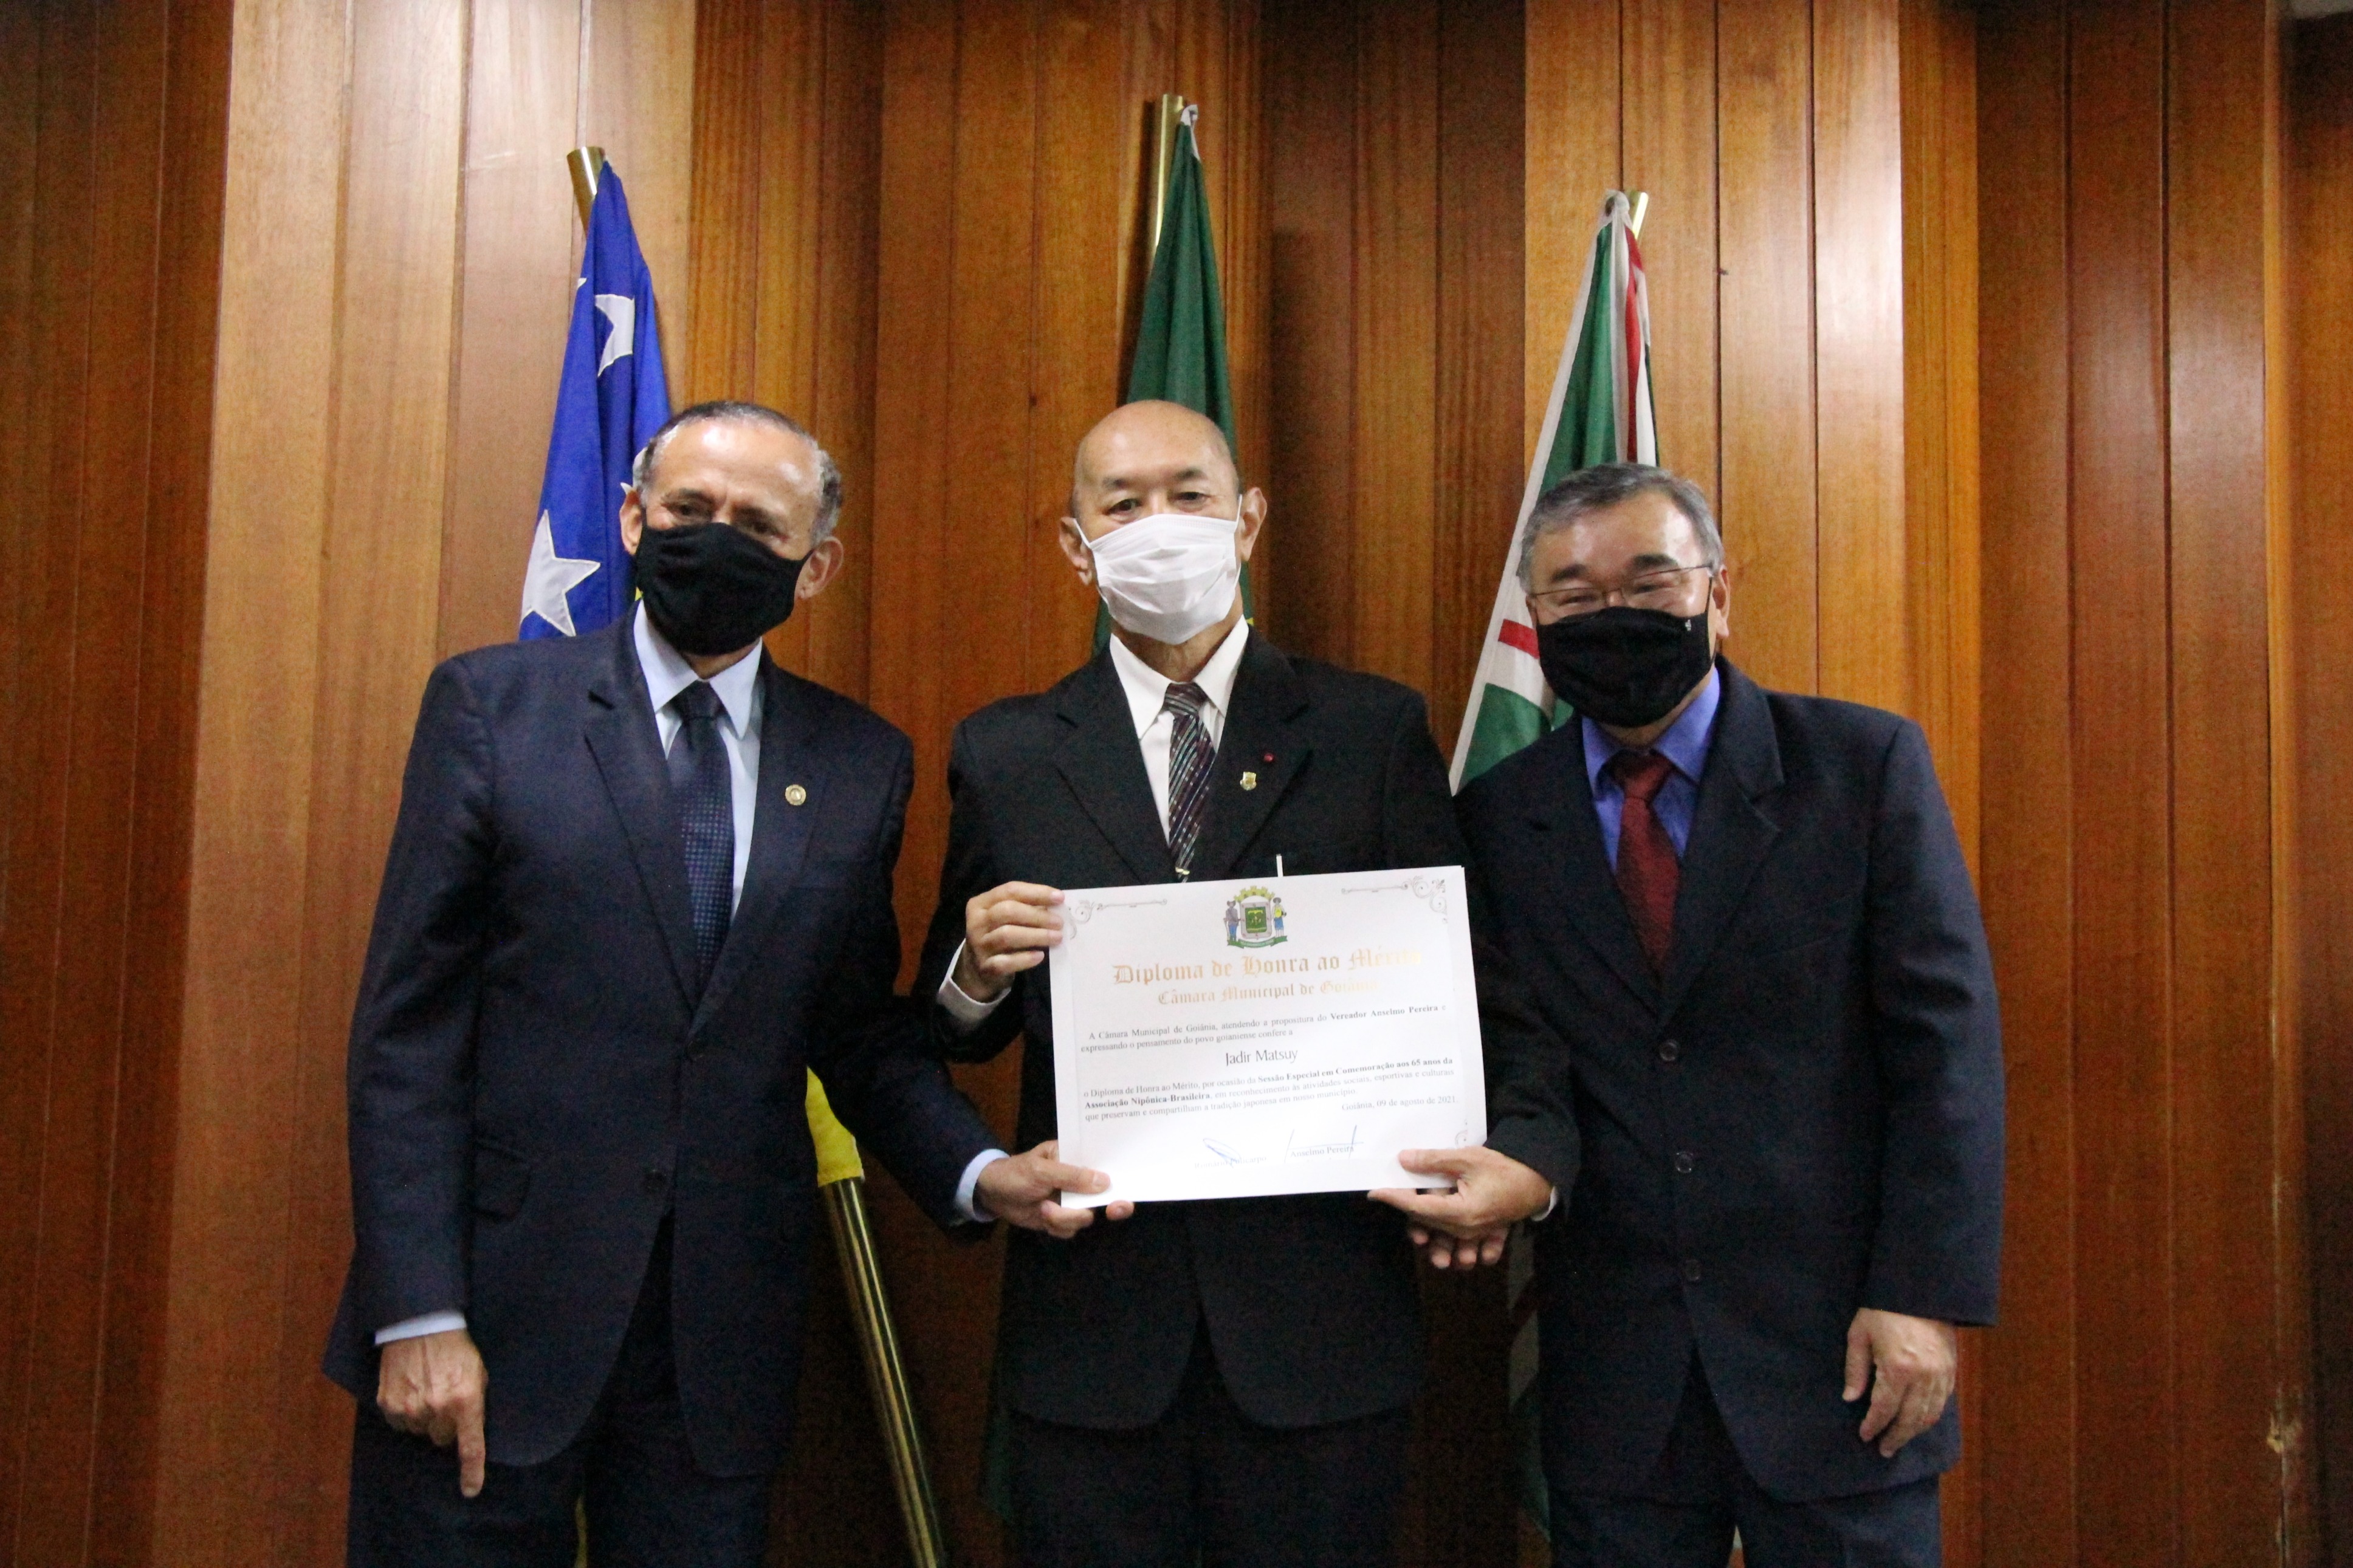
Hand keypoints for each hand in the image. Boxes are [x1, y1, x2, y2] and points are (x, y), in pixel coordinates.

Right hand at [377, 1327, 488, 1496]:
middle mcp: (437, 1409)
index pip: (470, 1447)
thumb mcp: (478, 1373)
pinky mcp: (389, 1404)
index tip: (471, 1490)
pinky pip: (400, 1423)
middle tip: (446, 1400)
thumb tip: (471, 1432)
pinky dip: (406, 1412)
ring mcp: (411, 1408)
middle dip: (446, 1425)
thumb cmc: (456, 1348)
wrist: (421, 1325)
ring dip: (425, 1418)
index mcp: (465, 1401)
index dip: (471, 1472)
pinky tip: (411, 1389)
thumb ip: (476, 1404)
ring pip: (420, 1431)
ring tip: (428, 1388)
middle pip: (442, 1439)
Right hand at [954, 882, 1064, 1001]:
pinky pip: (1006, 962)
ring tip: (1056, 938)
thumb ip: (1026, 908)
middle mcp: (977, 922)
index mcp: (981, 903)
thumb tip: (1056, 906)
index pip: (1010, 891)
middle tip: (1059, 922)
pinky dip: (1025, 959)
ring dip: (1036, 935)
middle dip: (1037, 915)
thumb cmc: (998, 935)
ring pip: (1007, 935)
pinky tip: (1040, 956)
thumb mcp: (1006, 918)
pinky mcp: (985, 967)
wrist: (978, 970)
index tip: (1060, 898)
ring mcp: (979, 945)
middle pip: (1008, 911)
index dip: (1036, 892)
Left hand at [974, 1140, 1135, 1237]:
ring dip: (1066, 1217)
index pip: (1105, 1164)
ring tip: (1045, 1208)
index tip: (1131, 1185)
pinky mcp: (1061, 1219)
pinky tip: (1042, 1216)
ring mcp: (1071, 1201)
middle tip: (1115, 1210)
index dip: (1121, 1174)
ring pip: (1086, 1217)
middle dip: (1112, 1205)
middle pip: (1106, 1195)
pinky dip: (1056, 1226)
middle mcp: (1079, 1181)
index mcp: (1076, 1159)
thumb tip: (1105, 1181)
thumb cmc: (1016, 1172)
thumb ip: (1072, 1176)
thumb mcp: (1042, 1170)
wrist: (992, 1193)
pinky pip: (1070, 1230)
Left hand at [1370, 1147, 1552, 1268]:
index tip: (1375, 1193)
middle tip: (1392, 1200)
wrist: (1539, 1178)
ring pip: (1451, 1245)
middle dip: (1410, 1216)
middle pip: (1430, 1226)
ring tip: (1420, 1238)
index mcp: (1460, 1212)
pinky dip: (1471, 1252)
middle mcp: (1468, 1229)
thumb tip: (1403, 1160)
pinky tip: (1459, 1252)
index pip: (1418, 1209)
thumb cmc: (1503, 1166)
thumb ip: (1434, 1161)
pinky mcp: (1491, 1234)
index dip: (1395, 1200)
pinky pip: (1479, 1251)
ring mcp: (1480, 1235)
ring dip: (1436, 1244)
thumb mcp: (1466, 1158)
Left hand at [1844, 1308, 1957, 1457]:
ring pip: (1929, 1415)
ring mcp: (1941, 1375)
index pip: (1884, 1409)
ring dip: (1914, 1432)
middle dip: (1895, 1437)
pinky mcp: (1951, 1370)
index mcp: (1898, 1369)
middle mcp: (1923, 1377)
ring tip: (1899, 1440)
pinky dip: (1930, 1416)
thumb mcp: (1860, 1334)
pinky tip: (1918, 1421)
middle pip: (1909, 1419)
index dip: (1874, 1425)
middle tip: (1884, 1449)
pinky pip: (1942, 1402)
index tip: (1865, 1436)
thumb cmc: (1883, 1309)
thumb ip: (1855, 1369)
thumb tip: (1850, 1399)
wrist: (1920, 1291)